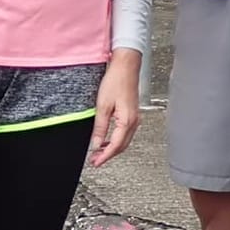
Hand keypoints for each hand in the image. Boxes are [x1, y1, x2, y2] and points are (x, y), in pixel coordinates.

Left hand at [88, 50, 142, 166]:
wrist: (125, 67)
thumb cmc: (116, 81)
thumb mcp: (102, 106)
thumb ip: (100, 127)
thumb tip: (95, 143)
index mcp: (127, 121)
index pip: (115, 146)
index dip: (104, 156)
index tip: (95, 162)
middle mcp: (134, 121)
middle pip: (121, 146)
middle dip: (108, 155)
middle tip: (95, 160)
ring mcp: (134, 118)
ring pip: (124, 140)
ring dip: (112, 148)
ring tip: (98, 152)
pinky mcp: (132, 114)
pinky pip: (125, 133)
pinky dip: (116, 139)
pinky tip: (107, 139)